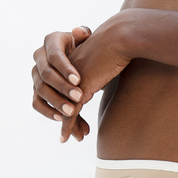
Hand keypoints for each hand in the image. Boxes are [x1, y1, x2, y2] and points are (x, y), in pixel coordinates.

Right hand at [32, 26, 91, 141]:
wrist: (82, 55)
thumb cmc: (86, 45)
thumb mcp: (86, 38)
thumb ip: (84, 35)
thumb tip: (80, 31)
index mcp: (51, 40)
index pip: (54, 55)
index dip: (65, 68)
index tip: (79, 80)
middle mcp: (39, 56)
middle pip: (46, 75)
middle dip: (62, 88)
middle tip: (79, 98)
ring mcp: (36, 74)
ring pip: (40, 91)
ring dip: (56, 103)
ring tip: (72, 113)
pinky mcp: (36, 89)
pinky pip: (37, 103)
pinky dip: (48, 112)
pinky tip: (62, 119)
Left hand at [58, 15, 133, 142]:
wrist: (119, 39)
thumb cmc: (117, 46)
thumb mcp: (102, 60)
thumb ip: (96, 71)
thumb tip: (100, 81)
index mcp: (68, 64)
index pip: (60, 90)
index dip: (66, 106)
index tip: (77, 119)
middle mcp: (63, 73)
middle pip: (58, 101)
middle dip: (67, 119)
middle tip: (76, 134)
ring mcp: (68, 81)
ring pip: (62, 109)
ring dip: (69, 125)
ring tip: (77, 137)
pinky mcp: (76, 89)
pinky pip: (68, 113)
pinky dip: (67, 126)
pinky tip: (67, 138)